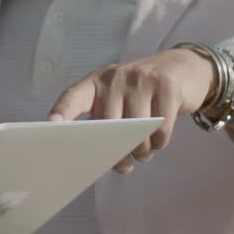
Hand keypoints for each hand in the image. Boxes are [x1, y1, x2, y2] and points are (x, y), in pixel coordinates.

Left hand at [47, 49, 215, 173]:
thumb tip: (99, 159)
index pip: (73, 97)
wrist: (181, 69)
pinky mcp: (166, 86)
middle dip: (116, 153)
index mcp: (95, 83)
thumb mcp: (119, 99)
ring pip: (137, 130)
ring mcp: (141, 79)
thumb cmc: (141, 95)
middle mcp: (115, 77)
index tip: (52, 126)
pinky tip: (158, 138)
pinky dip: (160, 142)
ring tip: (144, 151)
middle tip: (124, 165)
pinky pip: (160, 128)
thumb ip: (107, 122)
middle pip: (110, 125)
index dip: (62, 111)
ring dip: (142, 151)